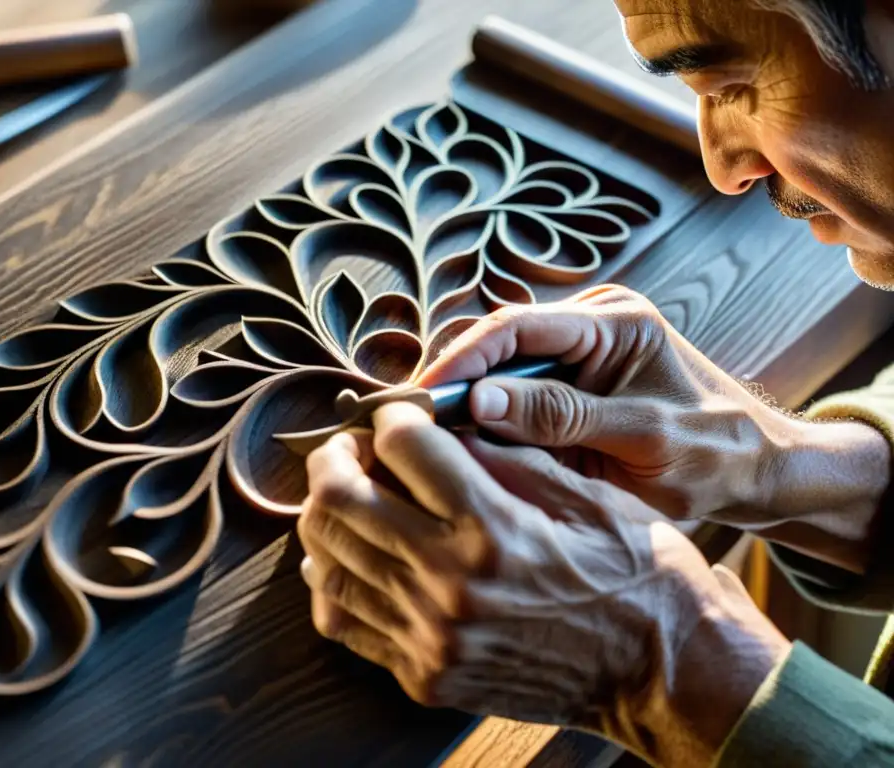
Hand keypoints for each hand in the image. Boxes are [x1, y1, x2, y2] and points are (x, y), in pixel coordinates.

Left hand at [297, 402, 789, 767]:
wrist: (660, 671)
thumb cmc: (636, 573)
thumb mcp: (584, 493)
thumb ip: (502, 456)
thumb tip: (440, 426)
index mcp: (493, 526)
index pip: (401, 446)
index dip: (394, 417)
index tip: (400, 417)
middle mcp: (450, 584)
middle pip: (341, 498)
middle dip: (334, 458)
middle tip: (349, 448)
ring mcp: (431, 637)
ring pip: (328, 560)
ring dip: (323, 516)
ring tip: (343, 496)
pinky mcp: (426, 674)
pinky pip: (345, 620)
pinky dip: (332, 580)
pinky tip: (349, 557)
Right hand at [417, 285, 890, 571]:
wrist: (758, 471)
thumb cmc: (715, 453)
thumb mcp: (642, 439)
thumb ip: (562, 418)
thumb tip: (479, 404)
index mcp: (615, 321)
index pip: (517, 328)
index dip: (462, 361)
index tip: (418, 399)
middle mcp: (590, 324)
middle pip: (498, 344)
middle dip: (453, 382)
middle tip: (406, 427)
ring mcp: (579, 352)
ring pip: (499, 371)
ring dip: (464, 404)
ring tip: (421, 440)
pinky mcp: (571, 385)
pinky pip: (514, 395)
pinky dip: (487, 422)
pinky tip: (460, 449)